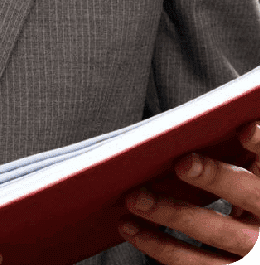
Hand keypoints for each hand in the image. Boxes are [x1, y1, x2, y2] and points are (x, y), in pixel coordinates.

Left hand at [119, 121, 259, 263]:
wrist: (249, 247)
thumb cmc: (238, 199)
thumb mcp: (246, 178)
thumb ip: (233, 156)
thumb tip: (200, 126)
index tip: (243, 129)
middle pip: (248, 195)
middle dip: (216, 178)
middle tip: (183, 162)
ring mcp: (250, 253)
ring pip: (215, 233)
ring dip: (171, 213)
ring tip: (135, 197)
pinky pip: (191, 263)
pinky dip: (157, 245)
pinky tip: (130, 227)